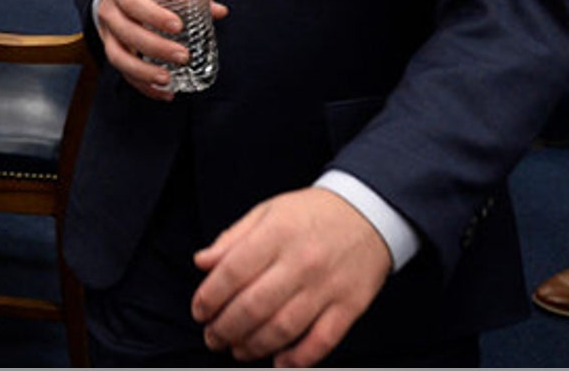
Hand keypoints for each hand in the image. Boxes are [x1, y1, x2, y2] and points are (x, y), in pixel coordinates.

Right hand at [94, 0, 227, 101]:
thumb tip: (220, 11)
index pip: (133, 3)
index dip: (154, 16)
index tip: (177, 26)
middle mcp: (109, 12)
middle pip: (127, 33)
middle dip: (155, 47)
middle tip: (183, 56)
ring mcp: (107, 35)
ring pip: (118, 57)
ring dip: (143, 72)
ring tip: (167, 80)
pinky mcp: (111, 52)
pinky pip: (123, 73)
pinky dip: (143, 85)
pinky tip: (163, 92)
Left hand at [191, 187, 390, 367]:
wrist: (369, 212)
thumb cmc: (312, 214)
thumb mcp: (268, 212)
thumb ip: (232, 239)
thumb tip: (202, 262)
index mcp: (277, 233)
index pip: (232, 272)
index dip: (209, 297)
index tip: (199, 311)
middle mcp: (301, 261)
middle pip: (254, 306)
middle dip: (225, 329)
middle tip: (213, 337)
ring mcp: (327, 286)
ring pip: (283, 328)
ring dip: (253, 346)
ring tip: (238, 349)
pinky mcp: (349, 306)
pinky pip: (322, 341)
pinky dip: (298, 358)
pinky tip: (279, 361)